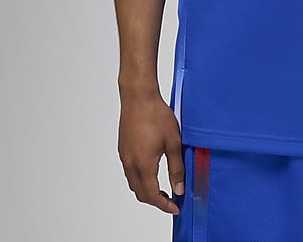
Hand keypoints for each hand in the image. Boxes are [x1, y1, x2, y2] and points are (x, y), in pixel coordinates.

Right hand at [118, 91, 184, 214]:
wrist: (138, 96)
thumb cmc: (156, 114)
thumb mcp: (173, 142)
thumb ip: (176, 167)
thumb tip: (179, 188)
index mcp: (143, 165)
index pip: (152, 195)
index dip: (164, 205)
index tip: (175, 207)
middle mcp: (130, 163)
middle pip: (141, 193)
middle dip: (156, 200)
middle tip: (171, 199)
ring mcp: (124, 156)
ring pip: (134, 183)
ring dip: (147, 190)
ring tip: (163, 187)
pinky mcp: (123, 148)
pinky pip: (130, 171)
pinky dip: (140, 178)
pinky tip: (151, 170)